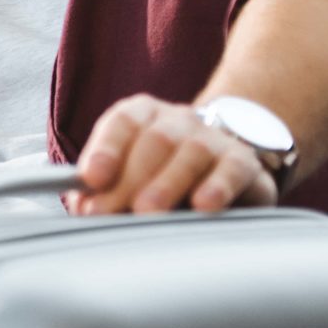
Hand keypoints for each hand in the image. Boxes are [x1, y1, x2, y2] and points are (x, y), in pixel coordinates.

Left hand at [69, 95, 276, 216]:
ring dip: (166, 183)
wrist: (226, 161)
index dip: (106, 148)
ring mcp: (212, 138)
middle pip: (154, 141)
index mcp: (143, 115)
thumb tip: (84, 206)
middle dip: (129, 179)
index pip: (122, 122)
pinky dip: (217, 187)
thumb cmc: (163, 172)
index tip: (91, 178)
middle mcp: (177, 120)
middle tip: (111, 212)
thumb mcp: (131, 174)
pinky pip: (230, 170)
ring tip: (148, 212)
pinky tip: (203, 205)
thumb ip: (104, 186)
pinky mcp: (242, 162)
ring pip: (191, 152)